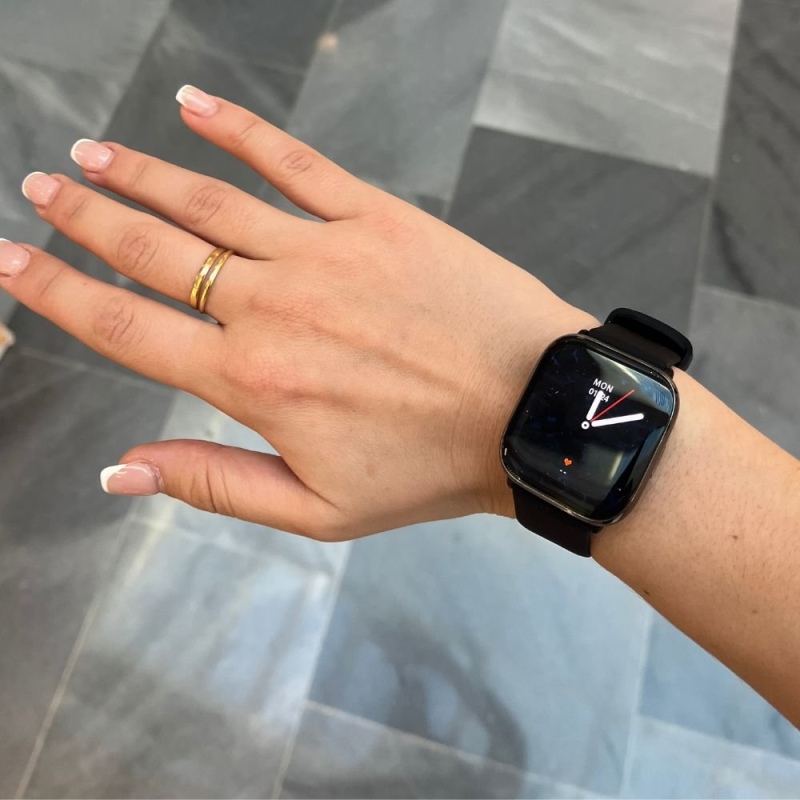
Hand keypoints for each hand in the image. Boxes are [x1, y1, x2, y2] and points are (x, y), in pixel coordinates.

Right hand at [0, 87, 595, 539]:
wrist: (529, 414)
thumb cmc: (429, 468)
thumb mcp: (316, 510)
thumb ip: (213, 483)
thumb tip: (118, 470)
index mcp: (249, 379)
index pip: (123, 327)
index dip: (56, 292)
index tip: (9, 261)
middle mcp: (272, 305)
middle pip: (152, 250)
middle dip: (84, 218)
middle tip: (39, 189)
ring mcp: (325, 252)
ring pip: (209, 199)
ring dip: (140, 172)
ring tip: (90, 156)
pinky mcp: (377, 217)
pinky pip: (294, 163)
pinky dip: (240, 131)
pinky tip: (195, 108)